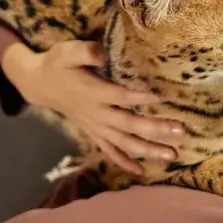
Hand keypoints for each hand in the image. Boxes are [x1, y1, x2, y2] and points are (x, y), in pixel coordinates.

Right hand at [2, 41, 184, 173]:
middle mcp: (98, 114)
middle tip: (182, 131)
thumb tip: (102, 53)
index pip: (121, 96)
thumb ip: (85, 51)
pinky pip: (110, 151)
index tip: (164, 98)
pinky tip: (142, 171)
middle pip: (130, 124)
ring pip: (124, 143)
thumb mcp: (66, 52)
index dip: (141, 97)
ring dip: (149, 150)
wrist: (40, 85)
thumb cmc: (58, 65)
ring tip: (173, 156)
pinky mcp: (94, 134)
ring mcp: (97, 127)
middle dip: (156, 129)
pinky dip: (124, 162)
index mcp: (94, 93)